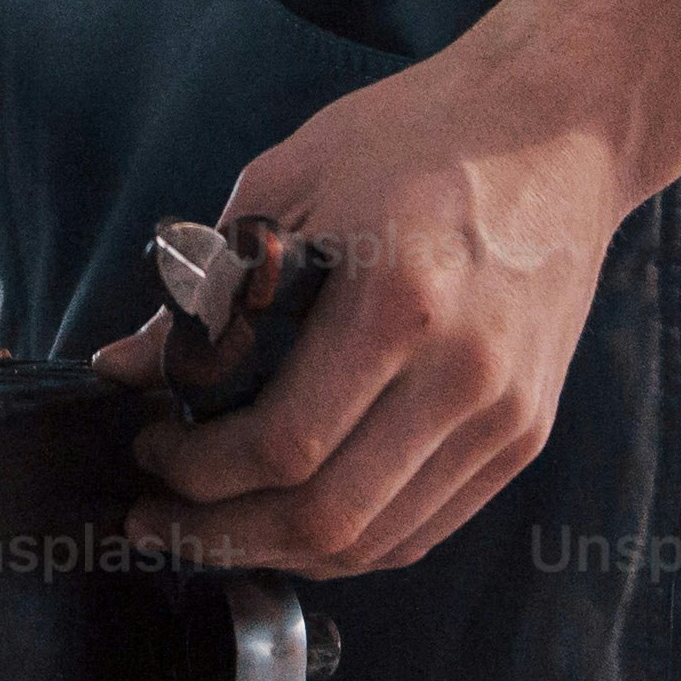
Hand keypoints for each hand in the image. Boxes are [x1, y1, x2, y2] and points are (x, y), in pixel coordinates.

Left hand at [87, 60, 634, 578]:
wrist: (558, 130)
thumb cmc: (417, 137)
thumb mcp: (288, 182)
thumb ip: (205, 289)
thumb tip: (123, 368)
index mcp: (401, 304)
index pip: (284, 444)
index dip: (198, 470)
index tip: (149, 448)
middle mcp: (464, 376)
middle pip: (329, 518)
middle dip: (221, 534)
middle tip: (157, 517)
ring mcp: (505, 416)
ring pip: (377, 542)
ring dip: (279, 551)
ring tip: (211, 527)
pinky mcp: (525, 434)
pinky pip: (425, 526)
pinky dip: (349, 541)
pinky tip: (290, 518)